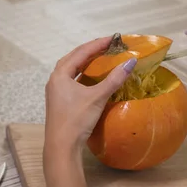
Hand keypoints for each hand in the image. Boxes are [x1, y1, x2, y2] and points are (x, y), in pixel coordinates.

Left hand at [45, 36, 136, 151]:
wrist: (62, 147)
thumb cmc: (76, 120)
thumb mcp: (97, 97)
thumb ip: (114, 79)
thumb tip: (131, 62)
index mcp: (60, 75)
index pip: (81, 52)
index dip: (98, 44)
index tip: (114, 38)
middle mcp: (55, 80)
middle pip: (74, 58)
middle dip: (92, 51)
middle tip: (109, 46)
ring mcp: (56, 92)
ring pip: (72, 70)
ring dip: (87, 63)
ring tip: (102, 57)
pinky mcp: (60, 102)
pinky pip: (73, 81)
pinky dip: (84, 75)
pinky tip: (94, 78)